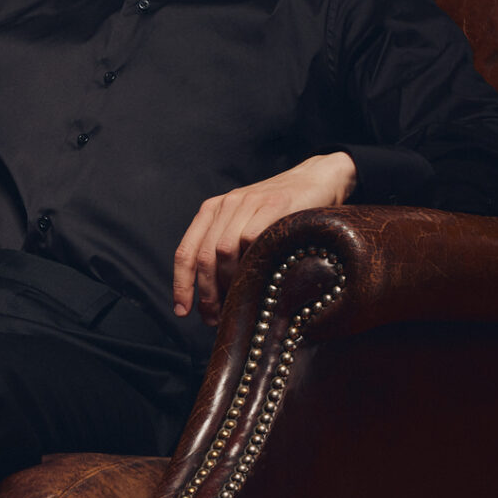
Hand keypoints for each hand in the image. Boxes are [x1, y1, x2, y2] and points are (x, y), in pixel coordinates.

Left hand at [173, 152, 356, 323]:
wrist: (316, 179)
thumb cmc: (282, 212)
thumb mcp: (246, 224)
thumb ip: (228, 250)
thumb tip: (215, 298)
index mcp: (212, 211)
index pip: (186, 251)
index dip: (181, 285)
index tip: (181, 311)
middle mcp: (225, 205)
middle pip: (203, 257)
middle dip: (207, 293)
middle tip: (215, 318)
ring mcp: (248, 203)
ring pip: (223, 250)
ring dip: (229, 283)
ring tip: (239, 303)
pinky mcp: (273, 204)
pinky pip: (252, 238)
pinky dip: (253, 262)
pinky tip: (261, 279)